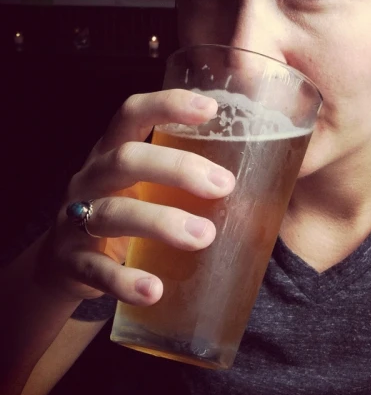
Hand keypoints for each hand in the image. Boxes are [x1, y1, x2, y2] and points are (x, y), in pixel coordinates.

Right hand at [35, 90, 234, 305]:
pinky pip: (95, 270)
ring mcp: (76, 219)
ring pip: (113, 212)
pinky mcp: (71, 262)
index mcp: (114, 151)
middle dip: (177, 168)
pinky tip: (155, 290)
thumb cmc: (130, 211)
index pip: (133, 113)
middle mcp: (92, 177)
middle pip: (127, 159)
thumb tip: (276, 183)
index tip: (212, 108)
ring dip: (161, 223)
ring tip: (204, 236)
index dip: (168, 104)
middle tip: (224, 186)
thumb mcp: (150, 187)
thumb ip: (191, 181)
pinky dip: (125, 280)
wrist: (69, 264)